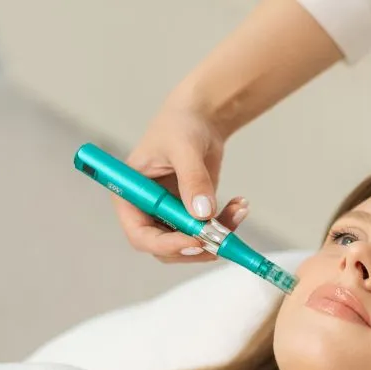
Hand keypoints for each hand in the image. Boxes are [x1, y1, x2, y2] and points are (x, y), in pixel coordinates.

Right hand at [114, 95, 249, 262]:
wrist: (200, 119)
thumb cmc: (180, 125)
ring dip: (217, 236)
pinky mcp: (191, 215)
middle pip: (166, 249)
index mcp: (130, 196)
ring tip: (239, 210)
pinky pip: (209, 233)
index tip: (196, 241)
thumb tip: (202, 213)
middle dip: (197, 246)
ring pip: (191, 245)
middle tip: (223, 236)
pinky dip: (226, 225)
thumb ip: (192, 180)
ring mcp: (169, 216)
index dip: (166, 245)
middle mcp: (146, 212)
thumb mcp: (184, 148)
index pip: (141, 235)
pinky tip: (240, 206)